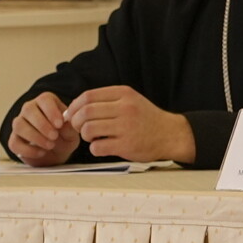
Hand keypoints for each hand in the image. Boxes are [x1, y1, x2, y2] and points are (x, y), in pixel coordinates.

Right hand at [6, 91, 77, 165]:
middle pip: (28, 109)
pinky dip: (28, 150)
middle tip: (54, 136)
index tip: (59, 124)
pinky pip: (14, 143)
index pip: (44, 100)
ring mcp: (20, 124)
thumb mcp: (72, 133)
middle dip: (42, 124)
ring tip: (50, 145)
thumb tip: (64, 124)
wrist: (57, 154)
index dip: (51, 111)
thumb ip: (69, 128)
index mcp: (46, 103)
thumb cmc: (64, 137)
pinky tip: (41, 153)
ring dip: (35, 136)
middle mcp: (30, 110)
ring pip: (19, 125)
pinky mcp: (14, 140)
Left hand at [63, 86, 196, 164]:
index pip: (88, 96)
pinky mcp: (127, 146)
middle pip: (86, 112)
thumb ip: (107, 100)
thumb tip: (75, 107)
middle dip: (76, 121)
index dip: (74, 106)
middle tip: (80, 128)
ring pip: (89, 129)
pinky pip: (98, 147)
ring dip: (85, 135)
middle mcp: (125, 108)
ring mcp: (126, 127)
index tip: (72, 114)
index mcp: (124, 94)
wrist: (170, 135)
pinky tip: (101, 147)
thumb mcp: (131, 100)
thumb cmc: (147, 118)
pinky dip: (94, 148)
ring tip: (92, 138)